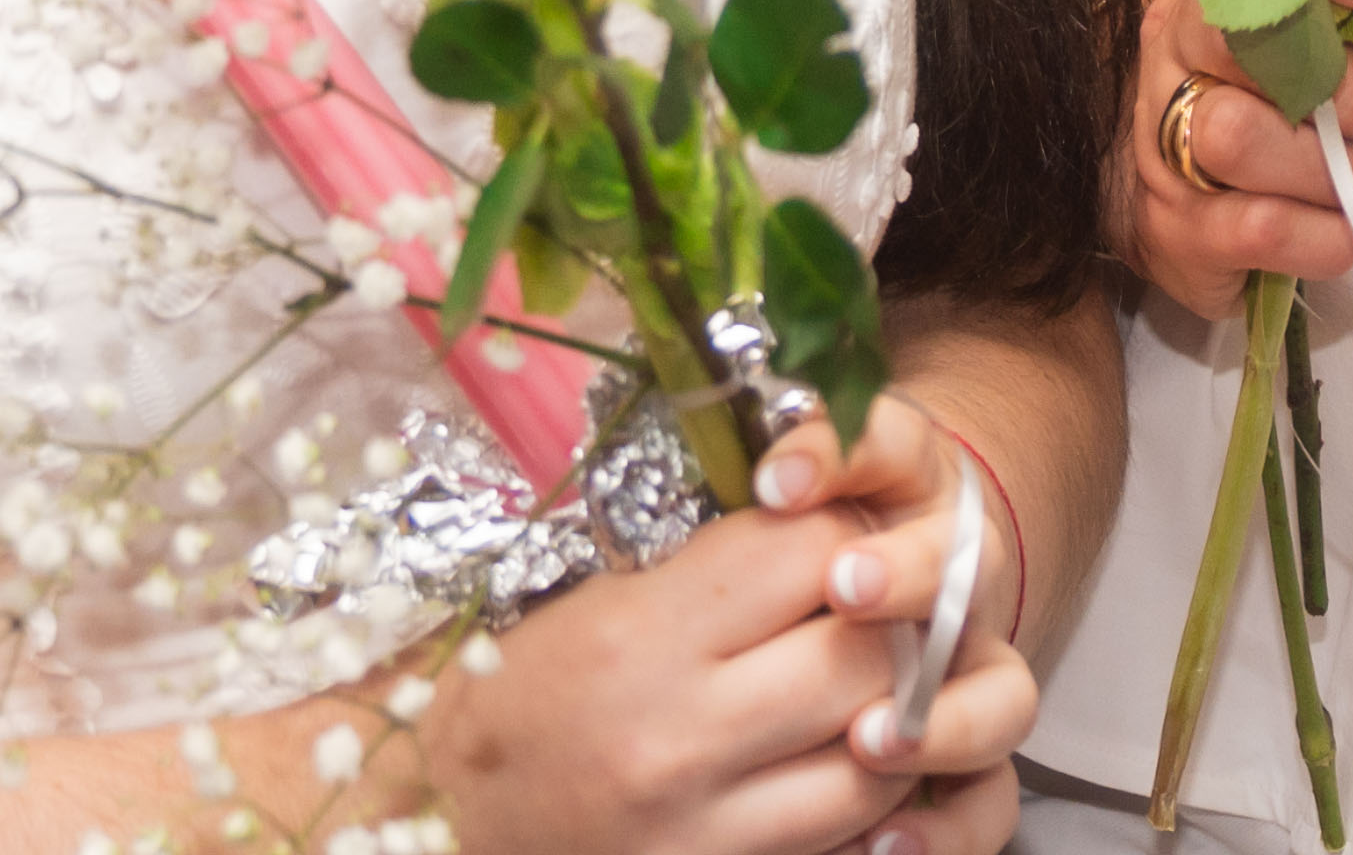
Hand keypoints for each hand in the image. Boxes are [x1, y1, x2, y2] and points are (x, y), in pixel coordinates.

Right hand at [425, 389, 1038, 854]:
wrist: (453, 824)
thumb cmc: (521, 700)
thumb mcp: (596, 603)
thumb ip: (712, 570)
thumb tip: (832, 528)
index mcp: (642, 635)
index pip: (809, 551)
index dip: (848, 529)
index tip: (848, 531)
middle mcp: (681, 731)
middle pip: (864, 653)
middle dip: (896, 619)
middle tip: (888, 606)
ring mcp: (707, 821)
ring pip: (877, 756)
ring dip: (899, 712)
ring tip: (881, 684)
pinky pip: (845, 835)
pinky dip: (871, 796)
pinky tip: (853, 762)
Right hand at [1111, 0, 1352, 324]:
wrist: (1221, 237)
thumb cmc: (1303, 136)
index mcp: (1207, 7)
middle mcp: (1169, 65)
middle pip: (1238, 50)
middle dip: (1340, 90)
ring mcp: (1162, 150)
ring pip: (1236, 137)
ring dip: (1328, 167)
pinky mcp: (1177, 233)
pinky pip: (1258, 227)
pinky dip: (1322, 234)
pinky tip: (1345, 233)